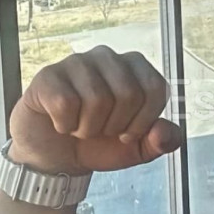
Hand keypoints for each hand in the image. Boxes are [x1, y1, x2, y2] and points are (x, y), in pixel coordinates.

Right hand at [9, 47, 180, 174]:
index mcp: (135, 67)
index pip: (155, 87)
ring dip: (89, 128)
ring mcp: (76, 62)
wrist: (57, 156)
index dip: (144, 121)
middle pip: (128, 93)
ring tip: (81, 127)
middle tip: (101, 130)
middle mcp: (107, 57)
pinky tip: (62, 123)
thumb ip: (164, 141)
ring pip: (97, 99)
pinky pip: (65, 103)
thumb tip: (164, 133)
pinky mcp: (49, 75)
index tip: (128, 133)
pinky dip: (65, 125)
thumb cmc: (99, 144)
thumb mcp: (140, 148)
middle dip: (115, 125)